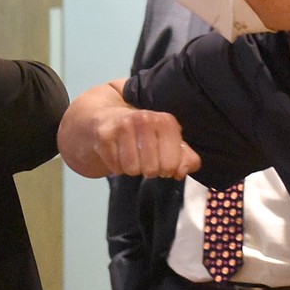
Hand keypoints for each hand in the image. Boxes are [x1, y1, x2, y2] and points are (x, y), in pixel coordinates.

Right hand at [57, 79, 200, 178]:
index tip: (161, 160)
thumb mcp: (168, 142)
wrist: (105, 118)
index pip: (172, 165)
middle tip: (144, 159)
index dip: (167, 169)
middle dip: (148, 170)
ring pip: (132, 169)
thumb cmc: (142, 134)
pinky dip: (116, 166)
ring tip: (130, 155)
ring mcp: (123, 126)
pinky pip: (114, 167)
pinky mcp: (104, 135)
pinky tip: (116, 153)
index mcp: (165, 121)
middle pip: (152, 170)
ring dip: (131, 168)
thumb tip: (181, 171)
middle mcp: (145, 119)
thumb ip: (186, 158)